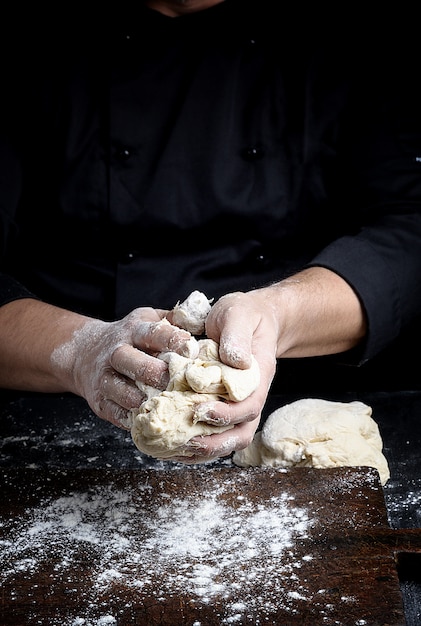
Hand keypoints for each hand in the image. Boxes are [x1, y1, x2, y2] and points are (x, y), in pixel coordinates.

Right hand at [52, 308, 195, 429]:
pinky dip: (132, 419)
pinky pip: (116, 412)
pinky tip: (149, 420)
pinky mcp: (100, 400)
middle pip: (133, 362)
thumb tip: (204, 319)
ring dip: (143, 400)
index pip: (152, 333)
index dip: (172, 340)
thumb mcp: (148, 319)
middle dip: (155, 373)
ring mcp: (105, 377)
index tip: (191, 350)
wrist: (85, 352)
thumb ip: (174, 319)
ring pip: (122, 390)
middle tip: (176, 381)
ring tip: (163, 405)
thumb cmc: (130, 337)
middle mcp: (116, 352)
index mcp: (133, 330)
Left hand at [170, 290, 278, 462]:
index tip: (200, 411)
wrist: (249, 319)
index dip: (227, 415)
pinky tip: (172, 444)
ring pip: (226, 439)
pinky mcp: (221, 406)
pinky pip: (213, 432)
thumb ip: (237, 336)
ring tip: (174, 450)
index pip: (249, 406)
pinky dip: (194, 443)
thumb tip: (236, 361)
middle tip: (185, 442)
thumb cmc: (244, 316)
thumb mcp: (239, 316)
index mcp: (258, 377)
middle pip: (241, 433)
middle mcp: (250, 396)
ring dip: (202, 450)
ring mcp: (236, 404)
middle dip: (214, 443)